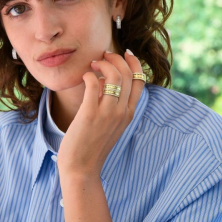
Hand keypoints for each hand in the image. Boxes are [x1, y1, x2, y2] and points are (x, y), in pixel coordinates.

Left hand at [56, 50, 144, 178]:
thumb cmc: (92, 145)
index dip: (134, 63)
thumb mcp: (111, 124)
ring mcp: (107, 113)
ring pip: (113, 76)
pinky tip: (84, 77)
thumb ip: (113, 105)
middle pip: (127, 74)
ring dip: (102, 63)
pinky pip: (93, 83)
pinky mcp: (90, 114)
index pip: (140, 80)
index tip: (124, 53)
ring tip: (92, 64)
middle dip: (115, 58)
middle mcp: (122, 112)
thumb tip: (107, 82)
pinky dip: (89, 75)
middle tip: (102, 56)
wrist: (82, 168)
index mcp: (129, 113)